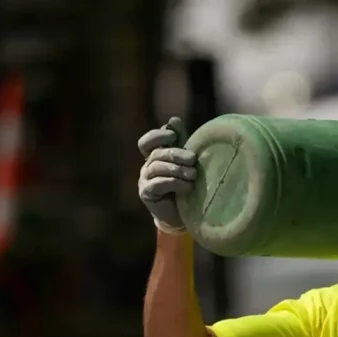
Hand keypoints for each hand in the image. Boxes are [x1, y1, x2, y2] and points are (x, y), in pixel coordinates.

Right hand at [138, 118, 195, 234]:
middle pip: (157, 154)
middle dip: (176, 154)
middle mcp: (147, 166)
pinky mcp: (147, 193)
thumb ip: (181, 143)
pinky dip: (174, 183)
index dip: (158, 136)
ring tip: (193, 175)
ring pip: (157, 168)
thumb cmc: (187, 185)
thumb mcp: (186, 162)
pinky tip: (187, 187)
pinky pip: (158, 184)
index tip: (174, 136)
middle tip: (193, 159)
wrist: (185, 214)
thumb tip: (174, 120)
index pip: (147, 142)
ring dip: (177, 170)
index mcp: (155, 156)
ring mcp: (145, 180)